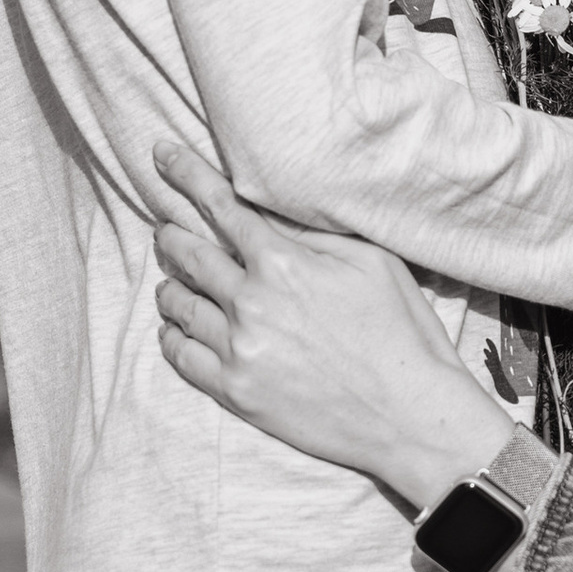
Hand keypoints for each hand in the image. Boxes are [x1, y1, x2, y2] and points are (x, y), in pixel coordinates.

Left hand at [150, 143, 507, 511]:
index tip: (163, 156)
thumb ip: (313, 235)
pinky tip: (176, 328)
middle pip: (186, 252)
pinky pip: (181, 356)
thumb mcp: (371, 263)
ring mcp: (239, 350)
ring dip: (170, 284)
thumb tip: (271, 212)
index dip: (186, 173)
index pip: (220, 205)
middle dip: (171, 233)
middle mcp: (251, 303)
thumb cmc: (401, 333)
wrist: (410, 415)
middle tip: (167, 228)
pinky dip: (172, 335)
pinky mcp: (236, 391)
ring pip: (177, 304)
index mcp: (284, 263)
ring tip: (173, 281)